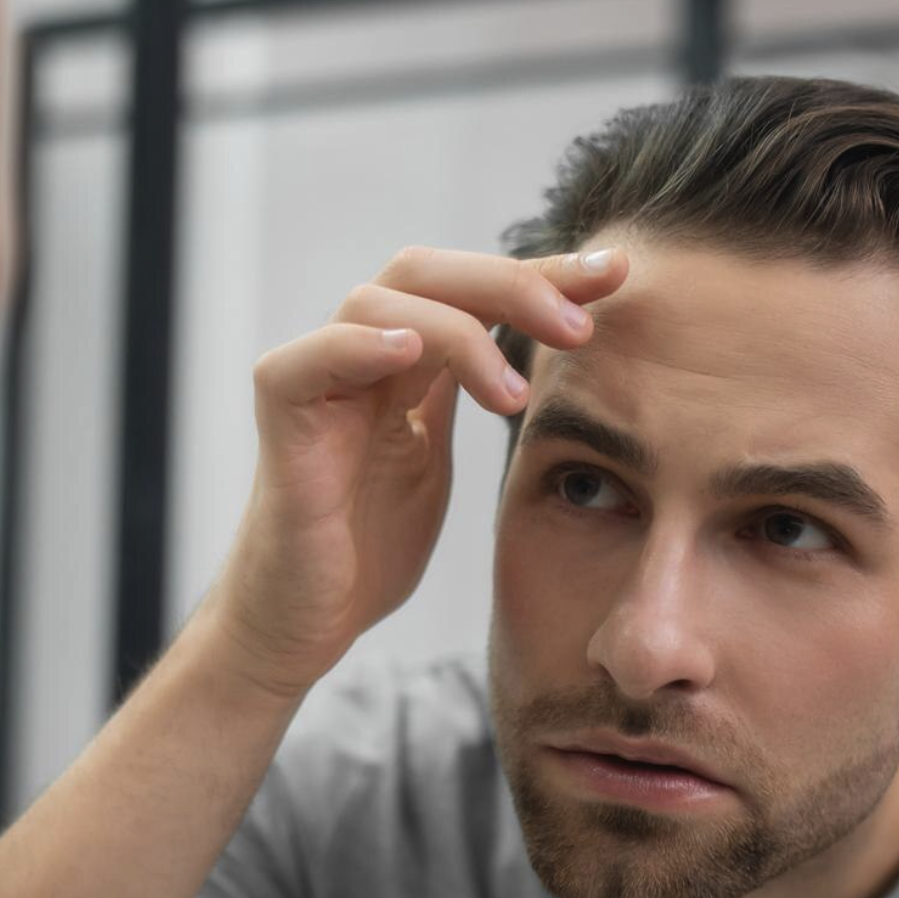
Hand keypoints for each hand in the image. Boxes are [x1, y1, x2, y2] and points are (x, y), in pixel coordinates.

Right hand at [202, 243, 629, 696]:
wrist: (304, 624)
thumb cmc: (364, 552)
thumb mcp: (436, 463)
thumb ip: (467, 399)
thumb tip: (539, 359)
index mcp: (400, 364)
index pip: (472, 290)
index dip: (544, 276)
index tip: (615, 274)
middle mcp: (356, 356)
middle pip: (431, 274)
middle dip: (514, 284)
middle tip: (580, 326)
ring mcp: (317, 382)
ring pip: (380, 300)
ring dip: (458, 331)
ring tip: (513, 395)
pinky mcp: (282, 420)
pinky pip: (308, 360)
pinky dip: (359, 345)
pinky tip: (409, 354)